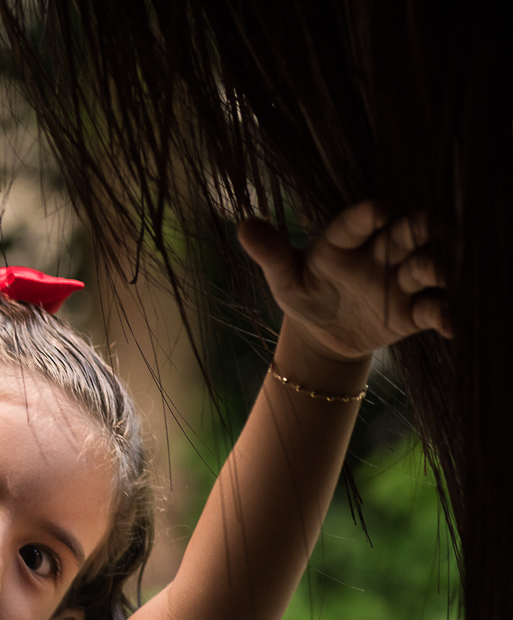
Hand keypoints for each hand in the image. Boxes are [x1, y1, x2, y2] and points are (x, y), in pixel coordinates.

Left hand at [238, 201, 452, 362]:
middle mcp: (380, 253)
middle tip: (429, 224)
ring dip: (435, 268)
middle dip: (416, 230)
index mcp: (345, 241)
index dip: (365, 217)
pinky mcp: (415, 310)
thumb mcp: (285, 278)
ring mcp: (401, 280)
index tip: (377, 210)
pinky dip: (446, 315)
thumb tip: (244, 226)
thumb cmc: (305, 294)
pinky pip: (434, 309)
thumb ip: (271, 254)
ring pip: (424, 267)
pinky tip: (452, 325)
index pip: (355, 224)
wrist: (324, 333)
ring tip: (438, 271)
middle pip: (403, 236)